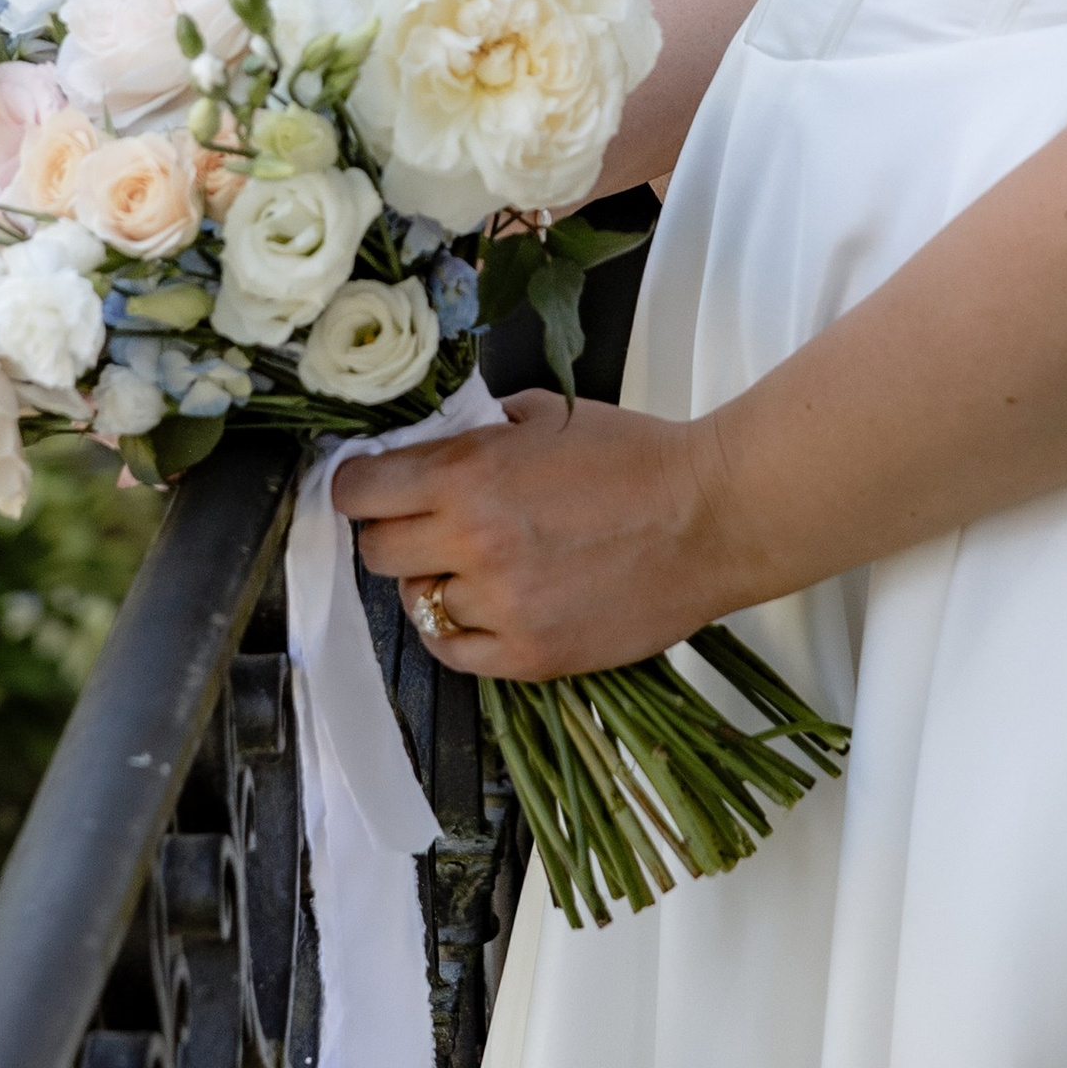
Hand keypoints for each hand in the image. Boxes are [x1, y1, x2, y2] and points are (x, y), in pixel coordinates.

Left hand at [331, 393, 725, 679]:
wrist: (708, 516)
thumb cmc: (634, 456)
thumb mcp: (543, 413)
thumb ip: (476, 430)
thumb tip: (429, 443)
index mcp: (467, 472)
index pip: (358, 491)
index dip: (358, 486)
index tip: (369, 487)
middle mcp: (471, 541)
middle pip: (376, 551)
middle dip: (391, 532)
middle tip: (422, 524)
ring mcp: (499, 605)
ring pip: (416, 603)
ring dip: (434, 581)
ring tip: (475, 563)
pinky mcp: (529, 654)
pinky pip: (454, 652)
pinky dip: (458, 629)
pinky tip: (484, 604)